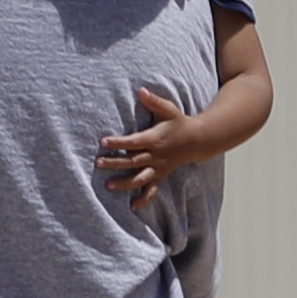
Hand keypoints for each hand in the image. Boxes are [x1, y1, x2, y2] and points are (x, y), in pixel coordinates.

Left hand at [98, 85, 208, 206]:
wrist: (198, 140)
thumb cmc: (179, 123)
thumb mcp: (169, 109)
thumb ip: (154, 101)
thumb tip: (140, 90)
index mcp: (155, 139)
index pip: (134, 142)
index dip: (119, 142)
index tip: (104, 142)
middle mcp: (156, 156)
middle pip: (133, 161)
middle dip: (115, 163)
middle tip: (98, 164)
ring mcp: (159, 168)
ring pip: (141, 178)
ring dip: (125, 183)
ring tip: (109, 186)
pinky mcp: (161, 175)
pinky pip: (153, 189)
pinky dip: (144, 198)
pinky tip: (133, 206)